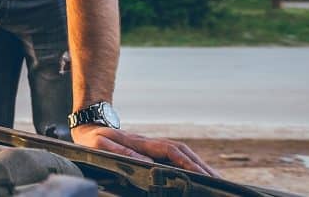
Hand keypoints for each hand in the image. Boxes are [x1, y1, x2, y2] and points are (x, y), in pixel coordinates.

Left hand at [71, 124, 220, 176]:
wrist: (89, 127)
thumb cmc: (93, 139)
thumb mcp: (101, 144)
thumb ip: (120, 150)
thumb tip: (144, 161)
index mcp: (142, 142)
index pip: (171, 151)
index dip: (187, 162)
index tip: (202, 174)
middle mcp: (151, 143)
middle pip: (184, 152)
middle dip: (202, 166)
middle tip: (219, 181)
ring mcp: (153, 147)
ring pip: (183, 154)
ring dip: (200, 166)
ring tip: (216, 180)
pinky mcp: (152, 151)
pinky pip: (176, 158)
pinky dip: (191, 165)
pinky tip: (199, 175)